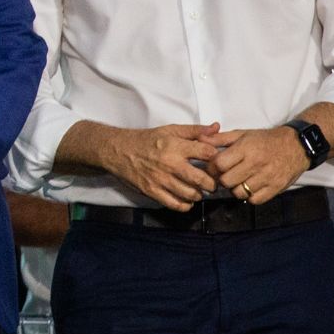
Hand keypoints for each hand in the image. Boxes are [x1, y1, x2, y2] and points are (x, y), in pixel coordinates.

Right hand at [97, 122, 223, 210]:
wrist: (117, 151)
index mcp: (176, 146)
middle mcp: (170, 164)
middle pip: (203, 180)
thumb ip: (194, 130)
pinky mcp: (152, 191)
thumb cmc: (145, 140)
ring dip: (200, 194)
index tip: (217, 163)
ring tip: (199, 190)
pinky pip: (175, 204)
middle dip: (213, 183)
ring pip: (191, 194)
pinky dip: (185, 205)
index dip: (217, 159)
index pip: (208, 154)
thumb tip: (216, 128)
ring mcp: (161, 180)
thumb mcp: (169, 130)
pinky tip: (186, 199)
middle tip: (212, 182)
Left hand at [209, 126, 309, 205]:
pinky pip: (255, 200)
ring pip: (239, 192)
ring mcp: (267, 177)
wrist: (297, 145)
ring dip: (235, 189)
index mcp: (246, 149)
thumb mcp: (242, 134)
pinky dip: (250, 196)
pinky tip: (251, 187)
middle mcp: (256, 163)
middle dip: (222, 180)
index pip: (219, 164)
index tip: (214, 168)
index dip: (212, 168)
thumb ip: (220, 138)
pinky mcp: (277, 187)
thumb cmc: (266, 139)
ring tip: (239, 181)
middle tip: (226, 176)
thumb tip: (199, 140)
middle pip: (227, 181)